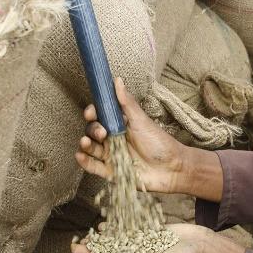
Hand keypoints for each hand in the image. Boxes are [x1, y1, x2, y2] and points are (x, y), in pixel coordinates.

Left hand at [71, 224, 245, 252]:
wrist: (203, 248)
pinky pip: (132, 229)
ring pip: (119, 241)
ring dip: (103, 238)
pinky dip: (119, 227)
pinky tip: (107, 223)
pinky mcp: (152, 232)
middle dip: (93, 249)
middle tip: (75, 243)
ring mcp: (145, 245)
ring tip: (88, 233)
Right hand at [75, 77, 186, 192]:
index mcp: (120, 125)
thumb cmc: (160, 142)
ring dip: (85, 144)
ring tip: (86, 142)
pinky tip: (79, 155)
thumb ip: (127, 103)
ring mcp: (111, 156)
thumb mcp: (142, 121)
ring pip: (91, 148)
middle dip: (92, 130)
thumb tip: (117, 80)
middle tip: (102, 132)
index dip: (92, 113)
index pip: (99, 116)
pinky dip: (84, 162)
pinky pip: (93, 167)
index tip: (91, 113)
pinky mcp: (111, 172)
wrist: (172, 168)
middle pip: (92, 132)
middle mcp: (113, 139)